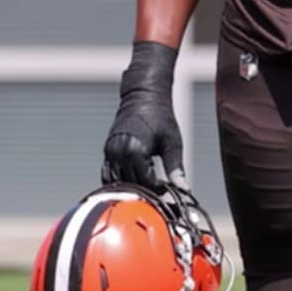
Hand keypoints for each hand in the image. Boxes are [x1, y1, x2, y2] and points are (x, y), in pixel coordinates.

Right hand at [101, 41, 188, 191]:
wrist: (144, 95)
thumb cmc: (161, 116)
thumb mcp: (172, 142)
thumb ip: (176, 168)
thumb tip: (183, 188)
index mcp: (136, 150)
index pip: (146, 182)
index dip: (158, 190)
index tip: (168, 193)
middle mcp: (119, 152)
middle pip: (131, 185)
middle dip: (145, 192)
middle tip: (159, 194)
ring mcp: (111, 152)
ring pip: (116, 183)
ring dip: (131, 189)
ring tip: (147, 191)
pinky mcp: (107, 150)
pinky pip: (108, 175)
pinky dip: (118, 183)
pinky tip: (132, 184)